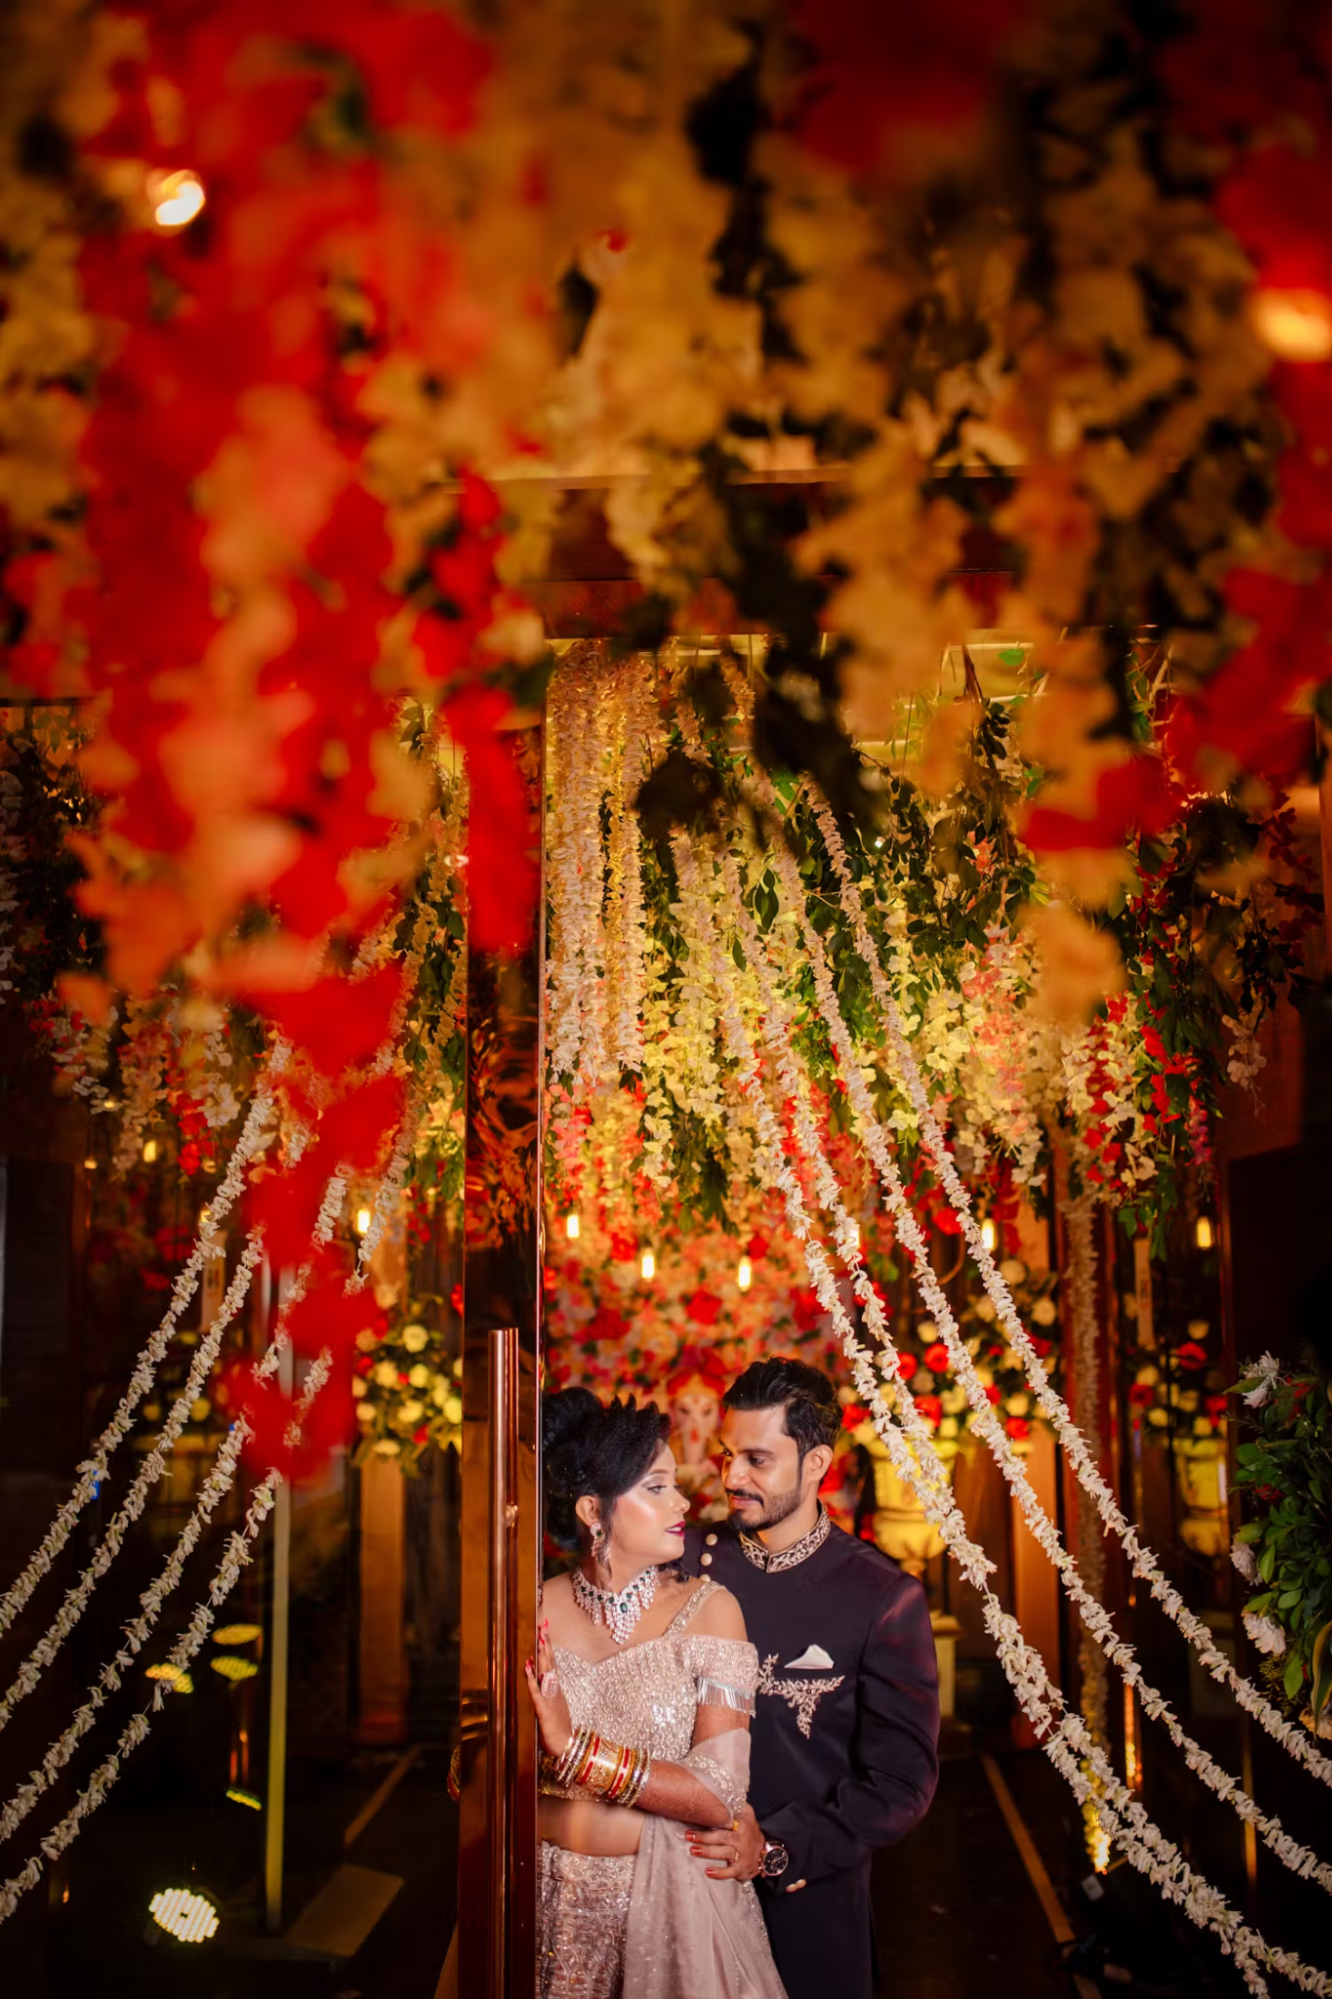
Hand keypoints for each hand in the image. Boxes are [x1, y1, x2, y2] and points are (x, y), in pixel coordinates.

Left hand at [524, 1619, 572, 1758]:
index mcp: (556, 1688)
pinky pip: (536, 1692)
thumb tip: (537, 1673)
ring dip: (542, 1655)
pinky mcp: (544, 1710)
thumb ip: (546, 1691)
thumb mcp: (553, 1706)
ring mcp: (550, 1698)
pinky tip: (527, 1666)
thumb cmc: (559, 1729)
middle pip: (549, 1662)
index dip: (548, 1645)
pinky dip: (531, 1678)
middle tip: (543, 1624)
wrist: (568, 1747)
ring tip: (540, 1638)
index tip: (545, 1628)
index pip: (551, 1662)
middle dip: (546, 1642)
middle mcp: (554, 1690)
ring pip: (546, 1673)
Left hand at [684, 1802, 764, 1880]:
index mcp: (742, 1822)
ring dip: (708, 1851)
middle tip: (688, 1835)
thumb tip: (726, 1787)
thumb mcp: (747, 1814)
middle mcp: (742, 1838)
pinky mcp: (741, 1869)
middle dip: (703, 1836)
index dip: (711, 1818)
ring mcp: (742, 1854)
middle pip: (721, 1836)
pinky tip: (708, 1872)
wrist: (766, 1854)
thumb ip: (736, 1802)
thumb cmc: (750, 1831)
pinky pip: (730, 1872)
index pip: (725, 1819)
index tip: (696, 1815)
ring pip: (724, 1852)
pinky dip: (719, 1873)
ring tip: (693, 1850)